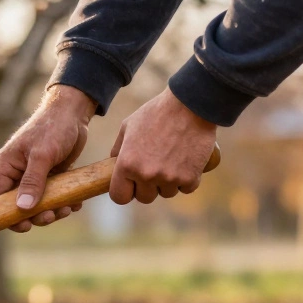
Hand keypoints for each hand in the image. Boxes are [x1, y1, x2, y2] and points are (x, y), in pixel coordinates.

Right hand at [0, 85, 96, 232]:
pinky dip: (63, 202)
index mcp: (7, 165)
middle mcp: (18, 172)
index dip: (6, 214)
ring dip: (52, 210)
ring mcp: (34, 175)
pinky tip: (74, 203)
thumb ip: (32, 181)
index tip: (24, 225)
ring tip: (67, 208)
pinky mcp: (51, 175)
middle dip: (36, 215)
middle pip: (19, 205)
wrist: (73, 113)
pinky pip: (53, 196)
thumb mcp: (42, 154)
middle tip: (52, 215)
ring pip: (38, 203)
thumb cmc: (53, 127)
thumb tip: (23, 208)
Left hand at [109, 87, 215, 204]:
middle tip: (155, 168)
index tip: (132, 185)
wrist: (190, 104)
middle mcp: (146, 175)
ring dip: (168, 182)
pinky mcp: (190, 178)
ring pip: (166, 193)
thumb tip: (112, 164)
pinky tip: (186, 162)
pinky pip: (185, 188)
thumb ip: (118, 149)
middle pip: (144, 198)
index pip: (119, 196)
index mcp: (127, 164)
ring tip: (172, 160)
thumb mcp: (129, 126)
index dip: (125, 191)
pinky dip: (187, 179)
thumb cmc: (157, 112)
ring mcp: (168, 178)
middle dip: (148, 187)